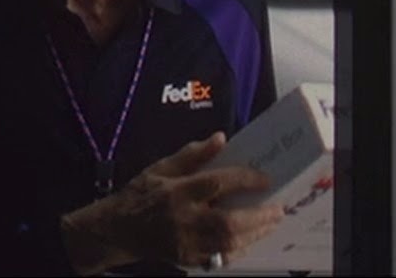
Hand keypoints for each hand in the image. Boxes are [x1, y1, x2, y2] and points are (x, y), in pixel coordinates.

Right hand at [61, 132, 283, 273]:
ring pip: (227, 243)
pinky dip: (239, 249)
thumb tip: (221, 138)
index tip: (264, 178)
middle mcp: (183, 219)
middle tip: (278, 208)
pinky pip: (219, 258)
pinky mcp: (187, 258)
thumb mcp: (162, 167)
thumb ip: (193, 154)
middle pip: (227, 222)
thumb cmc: (141, 194)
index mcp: (178, 191)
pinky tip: (250, 238)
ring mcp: (185, 242)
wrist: (117, 229)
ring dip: (254, 234)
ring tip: (270, 222)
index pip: (217, 184)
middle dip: (258, 217)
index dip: (244, 180)